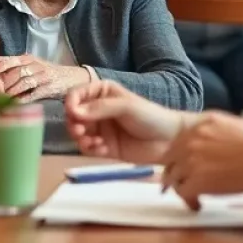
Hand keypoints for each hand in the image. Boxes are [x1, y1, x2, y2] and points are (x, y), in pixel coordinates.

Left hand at [0, 54, 88, 102]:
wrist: (72, 78)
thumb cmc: (46, 72)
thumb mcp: (31, 64)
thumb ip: (12, 64)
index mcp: (28, 59)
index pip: (10, 60)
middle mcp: (35, 65)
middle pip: (15, 72)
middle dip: (2, 82)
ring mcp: (43, 76)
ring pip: (23, 82)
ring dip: (11, 91)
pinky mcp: (49, 88)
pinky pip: (33, 94)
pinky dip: (23, 99)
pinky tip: (14, 104)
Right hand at [65, 80, 194, 163]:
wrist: (171, 142)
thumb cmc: (150, 116)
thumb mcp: (125, 106)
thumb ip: (99, 108)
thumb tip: (73, 112)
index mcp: (102, 92)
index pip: (77, 94)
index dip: (71, 103)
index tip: (72, 113)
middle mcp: (98, 110)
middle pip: (74, 115)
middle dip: (73, 124)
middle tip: (79, 132)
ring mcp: (101, 129)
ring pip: (78, 133)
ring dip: (81, 139)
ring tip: (93, 143)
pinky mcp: (105, 147)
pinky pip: (88, 148)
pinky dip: (90, 149)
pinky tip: (102, 149)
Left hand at [160, 112, 242, 208]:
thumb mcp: (230, 123)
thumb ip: (212, 127)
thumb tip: (208, 136)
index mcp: (197, 127)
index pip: (176, 143)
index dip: (178, 155)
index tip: (182, 164)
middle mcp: (189, 142)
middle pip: (168, 160)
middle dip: (173, 170)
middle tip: (179, 180)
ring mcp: (190, 162)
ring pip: (172, 177)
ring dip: (180, 187)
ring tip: (189, 194)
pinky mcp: (196, 182)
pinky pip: (182, 193)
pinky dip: (188, 200)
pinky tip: (197, 204)